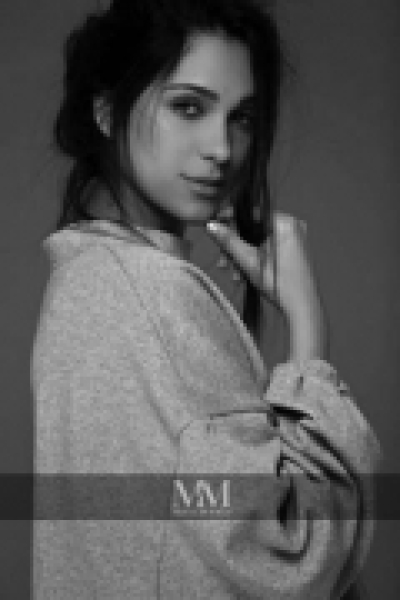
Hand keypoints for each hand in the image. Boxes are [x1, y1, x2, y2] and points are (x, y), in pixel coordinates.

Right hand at [206, 212, 327, 361]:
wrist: (302, 308)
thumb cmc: (279, 283)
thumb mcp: (249, 262)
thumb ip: (229, 241)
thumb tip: (210, 225)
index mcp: (283, 222)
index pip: (250, 214)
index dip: (229, 222)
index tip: (214, 230)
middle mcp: (291, 225)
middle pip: (253, 229)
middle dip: (235, 247)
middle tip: (223, 263)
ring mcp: (294, 238)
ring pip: (259, 241)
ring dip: (243, 256)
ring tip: (233, 274)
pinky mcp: (294, 250)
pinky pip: (268, 247)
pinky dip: (256, 258)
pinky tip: (245, 274)